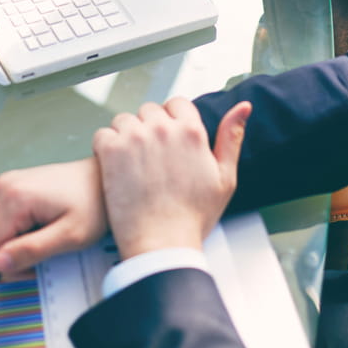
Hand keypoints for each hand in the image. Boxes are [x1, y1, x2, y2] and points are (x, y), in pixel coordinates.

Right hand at [0, 157, 106, 277]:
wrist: (103, 179)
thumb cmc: (93, 203)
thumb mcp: (69, 236)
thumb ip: (31, 251)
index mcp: (14, 198)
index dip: (8, 266)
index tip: (34, 264)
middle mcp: (4, 187)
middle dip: (15, 253)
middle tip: (46, 249)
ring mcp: (7, 184)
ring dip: (20, 241)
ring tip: (49, 231)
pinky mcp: (13, 187)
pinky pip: (6, 221)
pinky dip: (22, 229)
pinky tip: (45, 221)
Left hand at [92, 98, 250, 258]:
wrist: (162, 244)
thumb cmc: (192, 217)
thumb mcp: (225, 177)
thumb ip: (232, 136)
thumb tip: (243, 107)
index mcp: (191, 131)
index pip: (177, 103)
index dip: (172, 120)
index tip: (169, 138)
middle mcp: (162, 128)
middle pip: (149, 110)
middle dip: (149, 128)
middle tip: (151, 157)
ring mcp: (135, 138)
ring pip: (125, 120)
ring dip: (126, 136)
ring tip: (132, 163)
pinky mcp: (112, 151)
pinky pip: (103, 134)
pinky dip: (105, 147)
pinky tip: (115, 166)